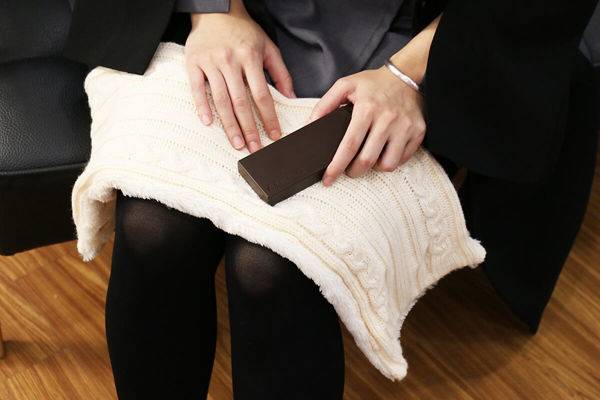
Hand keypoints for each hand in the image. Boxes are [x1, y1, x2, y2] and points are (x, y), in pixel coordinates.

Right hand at [185, 1, 295, 152]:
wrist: (216, 10)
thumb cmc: (244, 32)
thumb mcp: (267, 47)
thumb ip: (280, 72)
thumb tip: (291, 97)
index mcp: (250, 58)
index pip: (262, 95)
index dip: (269, 117)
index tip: (275, 135)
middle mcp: (230, 61)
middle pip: (241, 102)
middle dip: (249, 128)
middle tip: (254, 149)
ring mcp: (210, 62)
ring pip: (221, 99)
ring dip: (229, 124)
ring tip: (236, 144)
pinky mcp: (193, 62)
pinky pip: (197, 88)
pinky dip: (201, 106)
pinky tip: (208, 122)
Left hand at [308, 66, 425, 186]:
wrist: (404, 75)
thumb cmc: (372, 83)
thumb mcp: (344, 85)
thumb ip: (324, 104)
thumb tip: (309, 125)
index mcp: (367, 109)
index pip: (349, 145)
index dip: (336, 166)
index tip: (328, 179)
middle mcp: (388, 119)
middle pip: (367, 160)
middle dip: (353, 172)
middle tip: (348, 170)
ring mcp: (405, 127)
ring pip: (388, 164)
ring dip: (374, 168)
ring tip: (368, 158)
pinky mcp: (418, 131)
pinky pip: (402, 159)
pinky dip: (391, 160)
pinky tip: (383, 152)